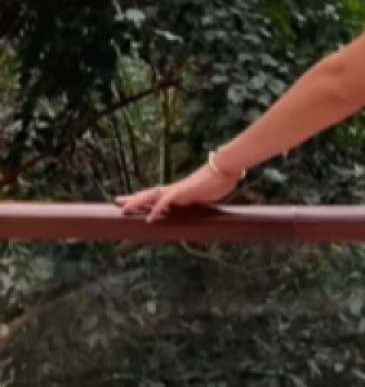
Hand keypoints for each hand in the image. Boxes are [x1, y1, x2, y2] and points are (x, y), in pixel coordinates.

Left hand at [116, 163, 237, 223]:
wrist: (226, 169)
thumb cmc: (219, 181)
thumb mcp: (205, 198)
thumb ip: (198, 203)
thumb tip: (197, 209)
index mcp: (178, 192)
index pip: (156, 196)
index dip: (143, 200)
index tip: (131, 203)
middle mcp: (174, 190)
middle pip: (148, 194)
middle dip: (133, 199)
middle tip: (116, 201)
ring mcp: (177, 190)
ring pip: (152, 195)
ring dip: (137, 202)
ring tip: (124, 208)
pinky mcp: (183, 192)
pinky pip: (166, 201)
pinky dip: (157, 209)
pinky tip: (150, 217)